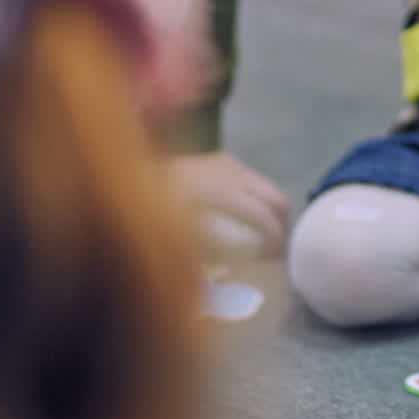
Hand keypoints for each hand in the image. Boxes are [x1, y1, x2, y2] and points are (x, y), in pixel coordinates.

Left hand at [168, 151, 289, 252]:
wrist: (137, 179)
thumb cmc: (158, 215)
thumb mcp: (186, 239)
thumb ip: (223, 250)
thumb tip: (257, 260)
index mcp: (221, 190)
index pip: (262, 215)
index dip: (275, 238)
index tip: (278, 258)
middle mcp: (231, 172)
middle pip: (275, 198)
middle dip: (282, 224)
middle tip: (279, 247)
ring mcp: (229, 162)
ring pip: (268, 188)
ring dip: (272, 211)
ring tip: (267, 234)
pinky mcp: (225, 159)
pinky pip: (253, 180)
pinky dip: (258, 198)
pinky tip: (248, 216)